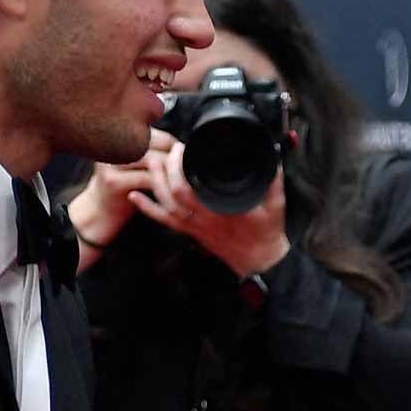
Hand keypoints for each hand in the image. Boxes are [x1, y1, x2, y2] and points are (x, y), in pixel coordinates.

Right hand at [66, 130, 171, 272]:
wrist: (101, 209)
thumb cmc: (124, 185)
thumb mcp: (136, 163)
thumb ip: (150, 152)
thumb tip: (181, 146)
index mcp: (118, 138)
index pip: (151, 133)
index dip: (170, 142)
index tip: (182, 154)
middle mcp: (112, 147)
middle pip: (152, 145)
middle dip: (171, 155)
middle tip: (186, 166)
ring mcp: (110, 164)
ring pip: (151, 160)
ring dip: (169, 169)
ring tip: (181, 178)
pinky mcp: (113, 182)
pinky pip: (147, 179)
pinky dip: (162, 183)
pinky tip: (170, 189)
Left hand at [132, 137, 289, 277]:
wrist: (260, 262)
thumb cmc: (267, 234)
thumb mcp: (276, 205)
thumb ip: (273, 180)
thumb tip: (272, 158)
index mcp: (223, 209)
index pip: (195, 187)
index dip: (182, 167)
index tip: (184, 148)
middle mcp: (205, 218)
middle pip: (176, 193)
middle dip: (167, 168)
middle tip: (169, 149)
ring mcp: (196, 226)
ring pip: (167, 205)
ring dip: (155, 183)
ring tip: (151, 161)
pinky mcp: (191, 232)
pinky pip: (165, 221)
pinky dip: (148, 209)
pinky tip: (135, 197)